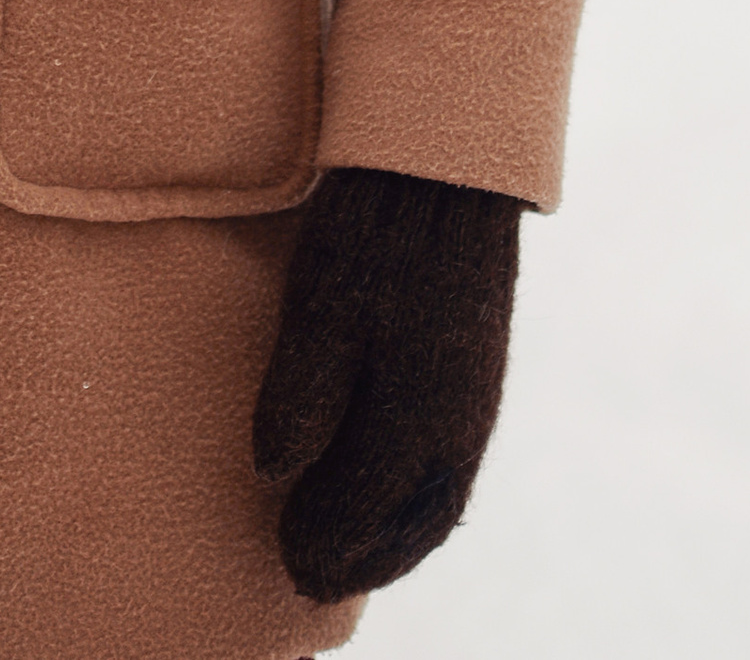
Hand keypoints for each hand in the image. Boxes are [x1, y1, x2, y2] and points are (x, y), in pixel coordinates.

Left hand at [253, 165, 521, 604]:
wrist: (441, 172)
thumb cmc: (371, 235)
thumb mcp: (322, 307)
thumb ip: (302, 395)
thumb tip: (273, 474)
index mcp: (419, 418)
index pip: (370, 513)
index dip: (328, 547)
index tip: (289, 568)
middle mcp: (457, 426)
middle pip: (409, 523)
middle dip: (360, 556)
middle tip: (309, 577)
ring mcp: (474, 402)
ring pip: (434, 501)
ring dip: (393, 538)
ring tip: (347, 555)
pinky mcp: (476, 376)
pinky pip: (448, 467)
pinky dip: (418, 503)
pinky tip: (391, 496)